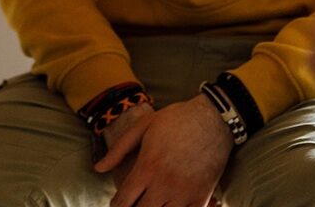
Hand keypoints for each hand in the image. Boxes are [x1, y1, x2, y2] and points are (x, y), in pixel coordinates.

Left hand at [95, 95, 233, 206]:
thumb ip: (120, 148)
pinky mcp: (202, 196)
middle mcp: (164, 185)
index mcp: (147, 168)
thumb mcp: (146, 125)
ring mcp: (184, 193)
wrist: (215, 116)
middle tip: (137, 201)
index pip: (122, 203)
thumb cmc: (179, 118)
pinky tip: (174, 204)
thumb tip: (98, 168)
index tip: (120, 201)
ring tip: (155, 201)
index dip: (117, 205)